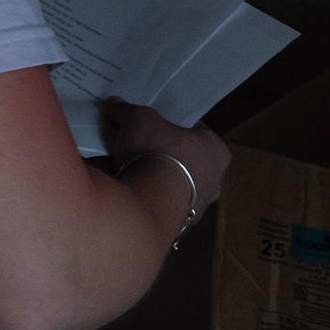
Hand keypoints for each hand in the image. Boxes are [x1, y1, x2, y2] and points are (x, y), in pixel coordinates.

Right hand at [102, 97, 230, 214]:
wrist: (149, 200)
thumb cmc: (157, 151)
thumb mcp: (137, 119)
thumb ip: (126, 110)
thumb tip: (113, 104)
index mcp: (216, 150)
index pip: (197, 133)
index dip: (174, 126)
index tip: (155, 125)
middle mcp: (215, 180)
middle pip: (186, 160)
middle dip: (164, 154)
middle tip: (140, 145)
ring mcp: (198, 207)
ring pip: (175, 185)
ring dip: (155, 178)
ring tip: (126, 167)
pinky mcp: (179, 225)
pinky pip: (161, 204)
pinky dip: (147, 196)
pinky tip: (127, 189)